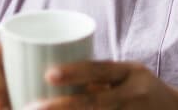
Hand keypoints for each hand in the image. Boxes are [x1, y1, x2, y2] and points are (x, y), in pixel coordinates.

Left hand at [25, 60, 177, 109]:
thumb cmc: (143, 90)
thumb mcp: (127, 76)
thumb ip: (99, 79)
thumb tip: (53, 78)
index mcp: (131, 72)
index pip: (100, 70)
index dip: (74, 72)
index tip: (48, 74)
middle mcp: (135, 94)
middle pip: (95, 102)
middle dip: (63, 107)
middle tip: (33, 107)